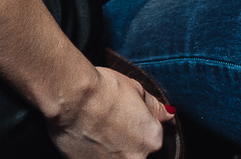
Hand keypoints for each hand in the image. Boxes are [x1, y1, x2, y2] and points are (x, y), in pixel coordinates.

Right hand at [49, 66, 169, 158]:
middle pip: (135, 153)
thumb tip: (168, 114)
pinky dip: (92, 154)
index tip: (123, 118)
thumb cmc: (102, 89)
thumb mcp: (135, 88)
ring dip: (109, 150)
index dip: (137, 125)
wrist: (71, 98)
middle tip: (107, 125)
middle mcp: (137, 158)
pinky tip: (85, 140)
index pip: (152, 137)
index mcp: (152, 138)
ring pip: (116, 158)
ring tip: (95, 132)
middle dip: (123, 141)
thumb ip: (154, 107)